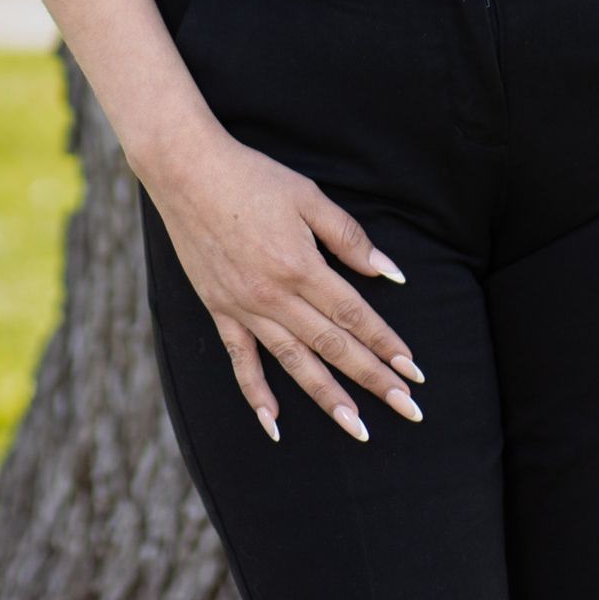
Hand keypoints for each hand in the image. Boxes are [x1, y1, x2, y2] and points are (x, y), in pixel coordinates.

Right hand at [145, 128, 425, 443]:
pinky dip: (257, 394)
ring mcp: (244, 308)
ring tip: (357, 428)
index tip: (413, 370)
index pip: (354, 314)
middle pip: (333, 345)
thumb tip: (389, 273)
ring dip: (328, 397)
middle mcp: (275, 296)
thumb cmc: (252, 177)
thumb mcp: (308, 196)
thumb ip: (349, 237)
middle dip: (373, 379)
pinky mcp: (219, 310)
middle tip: (407, 408)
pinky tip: (275, 423)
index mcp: (301, 266)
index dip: (386, 343)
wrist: (186, 171)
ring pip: (294, 362)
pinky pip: (240, 360)